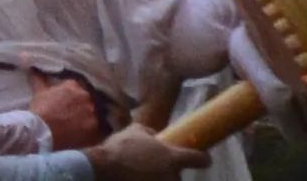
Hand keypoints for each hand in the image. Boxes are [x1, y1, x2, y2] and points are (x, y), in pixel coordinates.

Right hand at [28, 76, 107, 149]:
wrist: (41, 131)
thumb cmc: (39, 109)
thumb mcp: (38, 91)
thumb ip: (38, 77)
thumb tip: (29, 63)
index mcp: (73, 85)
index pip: (78, 88)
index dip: (74, 97)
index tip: (70, 104)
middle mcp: (86, 96)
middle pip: (88, 101)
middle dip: (83, 107)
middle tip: (74, 116)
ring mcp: (91, 112)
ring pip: (94, 115)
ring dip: (89, 119)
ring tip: (80, 127)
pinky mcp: (94, 127)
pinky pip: (98, 129)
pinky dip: (93, 132)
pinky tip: (85, 135)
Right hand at [86, 126, 209, 177]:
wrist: (103, 169)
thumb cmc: (121, 147)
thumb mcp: (135, 131)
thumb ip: (149, 132)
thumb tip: (154, 135)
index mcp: (172, 157)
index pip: (200, 159)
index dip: (202, 158)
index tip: (203, 158)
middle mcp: (172, 176)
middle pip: (178, 176)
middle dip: (168, 172)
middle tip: (153, 166)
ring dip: (158, 178)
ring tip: (142, 173)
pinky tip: (137, 177)